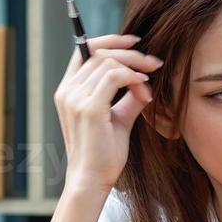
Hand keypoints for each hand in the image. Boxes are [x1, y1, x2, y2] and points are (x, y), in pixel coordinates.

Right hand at [54, 34, 161, 195]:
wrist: (93, 180)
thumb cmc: (104, 153)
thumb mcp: (118, 118)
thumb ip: (128, 97)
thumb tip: (145, 79)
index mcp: (68, 91)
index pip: (83, 50)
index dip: (109, 40)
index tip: (135, 42)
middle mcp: (67, 91)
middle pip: (99, 52)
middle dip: (131, 53)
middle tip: (155, 63)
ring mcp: (74, 99)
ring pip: (108, 62)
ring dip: (135, 68)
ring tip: (150, 84)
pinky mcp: (88, 108)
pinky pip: (114, 76)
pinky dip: (133, 77)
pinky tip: (145, 88)